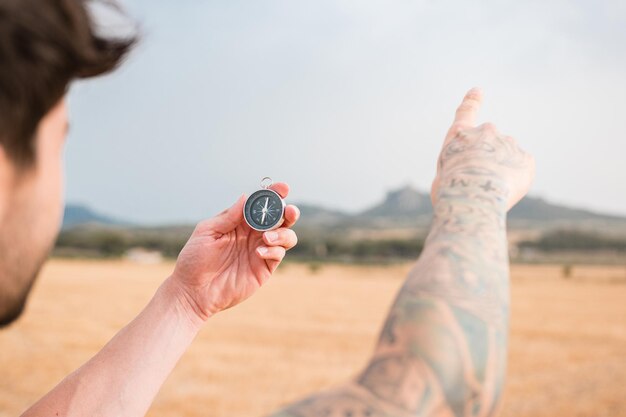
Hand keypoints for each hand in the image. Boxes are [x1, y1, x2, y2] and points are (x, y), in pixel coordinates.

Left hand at [169, 182, 299, 320]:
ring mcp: (260, 250)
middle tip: (289, 212)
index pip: (260, 204)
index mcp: (239, 222)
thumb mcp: (207, 232)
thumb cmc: (194, 260)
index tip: (283, 188)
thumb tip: (246, 197)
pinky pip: (278, 254)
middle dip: (288, 212)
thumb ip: (229, 216)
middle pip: (280, 218)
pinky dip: (274, 250)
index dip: (274, 194)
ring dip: (283, 232)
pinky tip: (259, 253)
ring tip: (267, 237)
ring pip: (286, 235)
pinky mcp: (264, 268)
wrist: (193, 292)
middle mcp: (253, 234)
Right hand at [431, 88, 534, 209]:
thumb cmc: (450, 190)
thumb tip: (478, 172)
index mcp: (459, 134)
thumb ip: (461, 166)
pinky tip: (504, 190)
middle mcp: (485, 131)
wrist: (472, 196)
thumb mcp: (444, 174)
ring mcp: (507, 143)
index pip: (466, 112)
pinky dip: (514, 180)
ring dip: (501, 170)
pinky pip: (521, 169)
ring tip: (490, 189)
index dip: (472, 101)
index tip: (477, 91)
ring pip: (506, 158)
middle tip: (479, 180)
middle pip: (489, 143)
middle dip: (488, 158)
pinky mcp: (526, 158)